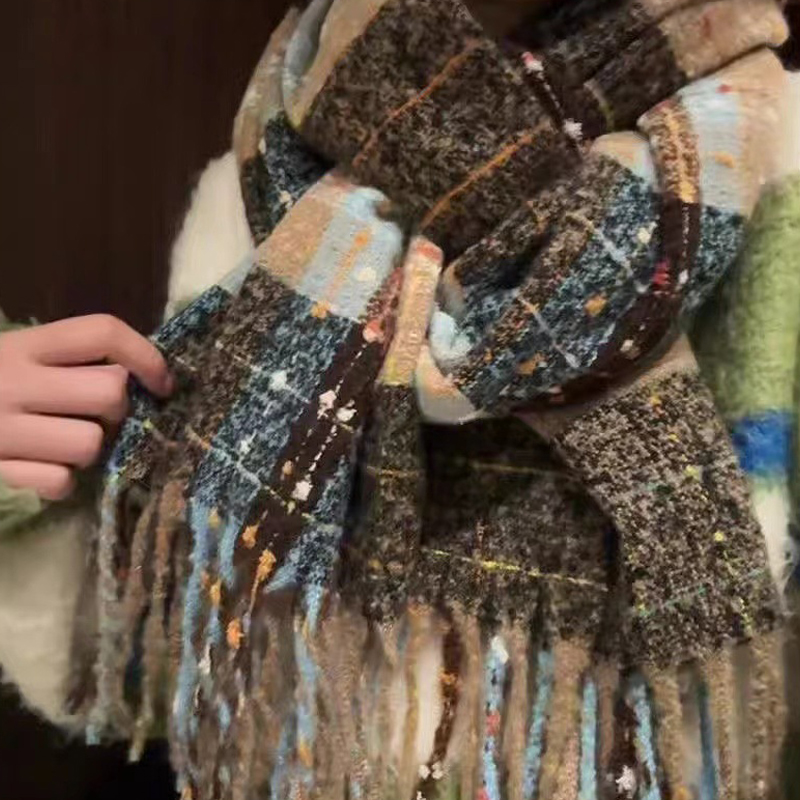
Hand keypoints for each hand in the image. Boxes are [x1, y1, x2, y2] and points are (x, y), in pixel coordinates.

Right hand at [0, 315, 172, 499]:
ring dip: (88, 449)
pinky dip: (57, 480)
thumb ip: (64, 359)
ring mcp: (1, 428)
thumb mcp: (13, 357)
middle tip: (95, 415)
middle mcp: (12, 380)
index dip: (146, 355)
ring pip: (91, 443)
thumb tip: (138, 374)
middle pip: (110, 392)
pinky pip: (59, 481)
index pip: (102, 332)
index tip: (163, 383)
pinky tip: (38, 468)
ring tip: (62, 444)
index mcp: (22, 345)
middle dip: (116, 409)